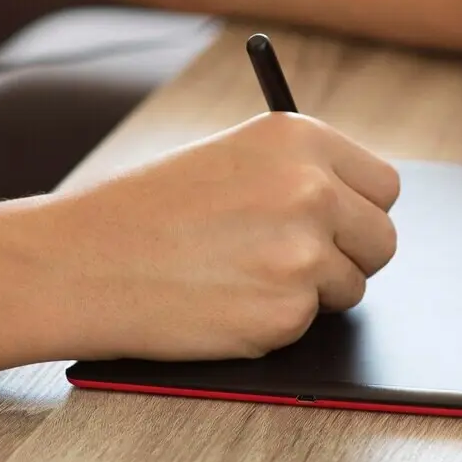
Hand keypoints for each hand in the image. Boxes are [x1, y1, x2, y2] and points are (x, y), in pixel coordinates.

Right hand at [40, 112, 399, 360]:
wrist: (78, 262)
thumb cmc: (144, 210)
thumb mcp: (230, 157)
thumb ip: (297, 174)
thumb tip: (356, 209)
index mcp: (299, 137)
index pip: (384, 184)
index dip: (360, 210)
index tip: (341, 224)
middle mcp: (312, 188)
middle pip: (382, 238)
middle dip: (350, 256)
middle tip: (298, 262)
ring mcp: (303, 253)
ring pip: (351, 286)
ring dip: (312, 293)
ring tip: (242, 276)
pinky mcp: (286, 312)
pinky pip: (308, 324)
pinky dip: (274, 323)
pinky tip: (223, 302)